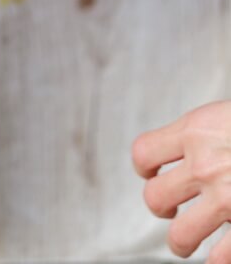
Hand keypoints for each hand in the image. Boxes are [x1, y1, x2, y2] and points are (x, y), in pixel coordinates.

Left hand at [133, 102, 230, 260]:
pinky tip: (224, 254)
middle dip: (163, 208)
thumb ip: (206, 134)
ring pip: (180, 237)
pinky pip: (219, 259)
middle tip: (175, 210)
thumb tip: (188, 150)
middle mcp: (205, 165)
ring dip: (183, 243)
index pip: (144, 152)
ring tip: (192, 242)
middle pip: (155, 198)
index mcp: (197, 131)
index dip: (147, 168)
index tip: (156, 173)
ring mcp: (226, 199)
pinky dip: (218, 261)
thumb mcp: (227, 117)